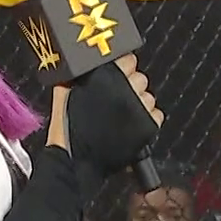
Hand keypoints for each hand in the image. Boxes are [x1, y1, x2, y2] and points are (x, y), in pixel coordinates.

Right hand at [51, 53, 163, 171]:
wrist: (74, 160)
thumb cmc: (67, 129)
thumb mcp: (64, 94)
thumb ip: (74, 78)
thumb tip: (79, 68)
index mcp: (107, 77)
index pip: (128, 60)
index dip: (124, 66)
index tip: (120, 72)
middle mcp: (126, 90)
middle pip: (140, 78)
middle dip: (131, 85)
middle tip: (119, 97)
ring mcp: (138, 108)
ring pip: (148, 97)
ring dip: (139, 102)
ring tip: (124, 114)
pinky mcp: (146, 127)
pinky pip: (155, 115)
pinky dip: (147, 118)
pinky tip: (133, 125)